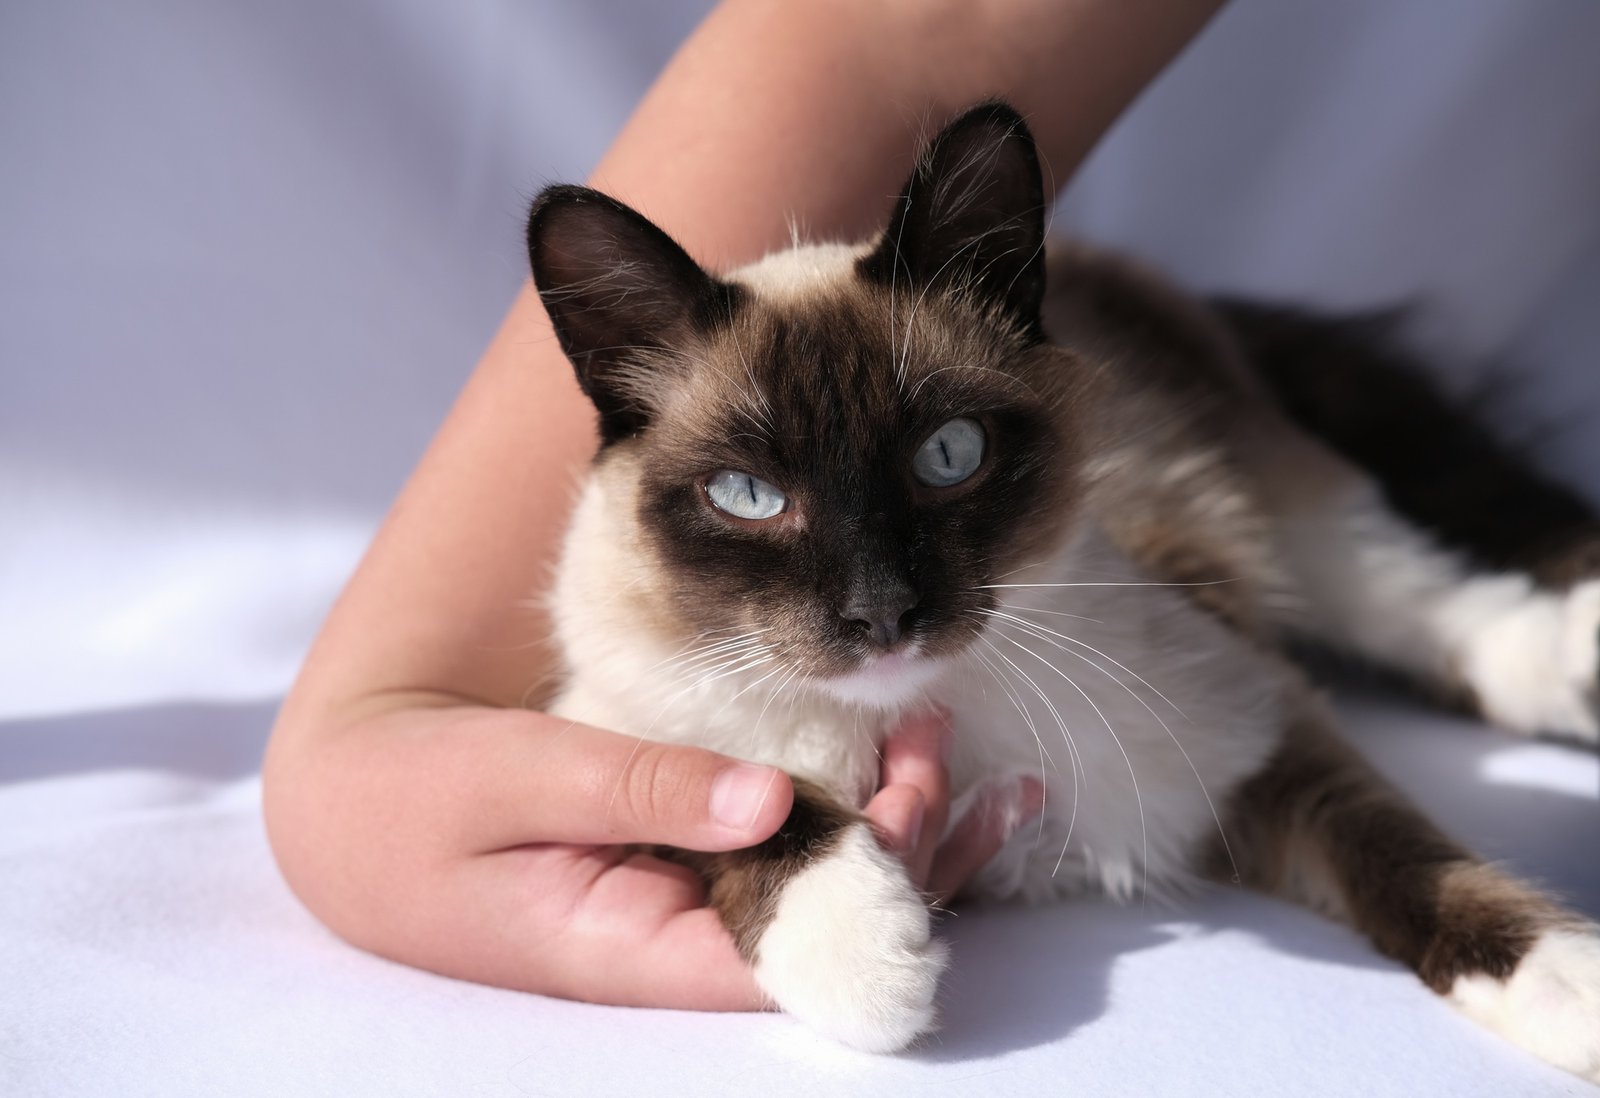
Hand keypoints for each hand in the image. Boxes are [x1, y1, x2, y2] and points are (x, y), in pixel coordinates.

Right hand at [266, 704, 1042, 1014]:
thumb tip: (774, 797)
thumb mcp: (519, 778)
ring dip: (887, 818)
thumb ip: (640, 787)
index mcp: (635, 947)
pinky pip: (774, 837)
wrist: (349, 804)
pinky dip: (837, 796)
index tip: (917, 794)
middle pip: (821, 917)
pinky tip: (898, 761)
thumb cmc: (413, 798)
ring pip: (810, 878)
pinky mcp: (672, 853)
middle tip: (937, 736)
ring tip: (949, 743)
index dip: (874, 887)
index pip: (788, 950)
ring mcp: (677, 896)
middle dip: (901, 841)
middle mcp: (672, 937)